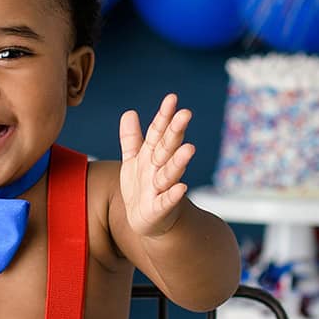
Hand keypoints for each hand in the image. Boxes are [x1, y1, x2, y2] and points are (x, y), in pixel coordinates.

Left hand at [118, 93, 196, 238]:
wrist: (146, 221)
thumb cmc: (142, 187)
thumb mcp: (133, 161)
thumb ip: (131, 138)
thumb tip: (130, 112)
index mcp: (152, 155)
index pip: (158, 132)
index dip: (163, 116)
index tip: (172, 98)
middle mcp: (159, 169)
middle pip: (167, 148)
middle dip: (175, 131)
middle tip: (186, 114)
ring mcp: (161, 189)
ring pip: (170, 173)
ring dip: (179, 161)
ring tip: (189, 148)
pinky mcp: (160, 209)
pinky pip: (167, 201)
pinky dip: (173, 195)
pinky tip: (182, 188)